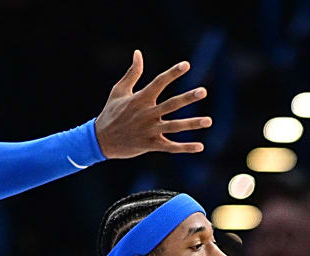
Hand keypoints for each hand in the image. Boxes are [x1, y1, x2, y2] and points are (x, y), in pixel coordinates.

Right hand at [94, 52, 212, 158]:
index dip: (173, 73)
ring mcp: (150, 130)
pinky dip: (185, 147)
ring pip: (174, 126)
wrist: (101, 140)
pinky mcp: (150, 145)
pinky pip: (171, 147)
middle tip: (203, 91)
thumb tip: (138, 53)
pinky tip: (200, 146)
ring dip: (192, 124)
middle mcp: (147, 114)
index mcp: (140, 99)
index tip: (187, 65)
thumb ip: (132, 73)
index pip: (159, 82)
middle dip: (188, 98)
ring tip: (209, 121)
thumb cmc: (111, 112)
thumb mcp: (119, 91)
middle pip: (171, 104)